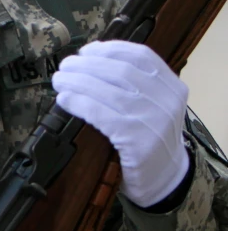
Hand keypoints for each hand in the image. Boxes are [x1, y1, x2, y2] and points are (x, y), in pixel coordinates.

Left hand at [52, 40, 189, 207]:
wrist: (166, 180)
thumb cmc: (150, 137)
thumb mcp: (153, 105)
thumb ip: (134, 83)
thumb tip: (89, 58)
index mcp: (172, 86)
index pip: (141, 55)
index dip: (109, 49)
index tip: (86, 51)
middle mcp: (166, 101)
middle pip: (120, 71)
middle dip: (87, 64)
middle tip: (65, 65)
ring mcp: (153, 121)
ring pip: (108, 90)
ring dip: (77, 81)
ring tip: (59, 80)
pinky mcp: (138, 142)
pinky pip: (101, 114)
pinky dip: (79, 103)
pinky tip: (65, 99)